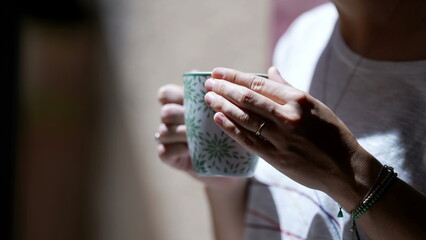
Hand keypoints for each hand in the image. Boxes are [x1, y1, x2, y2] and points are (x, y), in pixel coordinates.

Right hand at [156, 83, 246, 188]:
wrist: (232, 163)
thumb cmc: (229, 132)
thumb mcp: (227, 113)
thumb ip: (220, 96)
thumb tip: (216, 76)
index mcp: (182, 104)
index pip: (166, 94)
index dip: (172, 95)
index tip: (189, 100)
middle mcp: (172, 120)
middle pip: (166, 112)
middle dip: (182, 116)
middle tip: (199, 122)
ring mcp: (168, 139)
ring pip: (164, 130)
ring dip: (182, 133)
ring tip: (200, 138)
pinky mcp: (168, 156)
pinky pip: (164, 150)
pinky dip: (178, 150)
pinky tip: (191, 151)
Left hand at [204, 67, 380, 207]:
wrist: (345, 168)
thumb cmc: (332, 133)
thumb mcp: (314, 105)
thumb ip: (288, 88)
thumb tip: (270, 70)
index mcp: (298, 100)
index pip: (258, 84)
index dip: (234, 77)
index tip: (218, 73)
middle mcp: (288, 117)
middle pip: (247, 99)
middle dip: (224, 89)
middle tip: (208, 84)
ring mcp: (281, 138)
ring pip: (244, 118)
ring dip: (223, 106)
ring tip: (208, 98)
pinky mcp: (275, 157)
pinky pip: (247, 140)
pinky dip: (230, 128)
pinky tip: (217, 118)